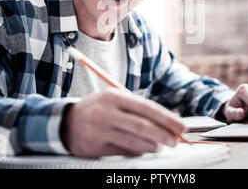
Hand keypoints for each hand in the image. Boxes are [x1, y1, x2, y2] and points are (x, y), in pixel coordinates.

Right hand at [61, 88, 185, 157]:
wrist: (67, 123)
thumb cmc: (99, 109)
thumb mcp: (115, 100)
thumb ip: (139, 108)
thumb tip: (169, 119)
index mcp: (114, 97)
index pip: (146, 108)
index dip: (167, 118)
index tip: (181, 126)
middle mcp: (107, 113)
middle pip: (142, 126)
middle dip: (163, 134)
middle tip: (175, 140)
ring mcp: (100, 131)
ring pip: (134, 141)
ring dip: (152, 145)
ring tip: (161, 145)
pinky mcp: (96, 147)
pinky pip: (124, 151)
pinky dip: (138, 151)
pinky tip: (145, 149)